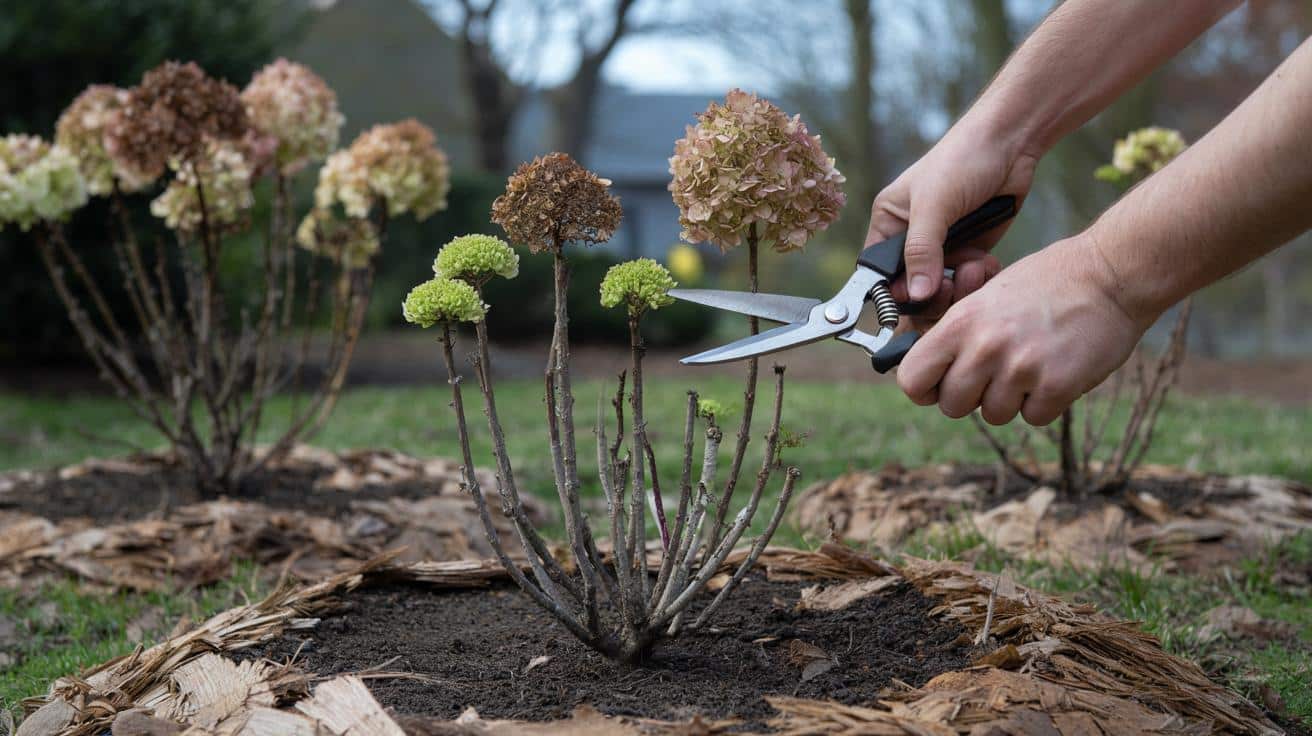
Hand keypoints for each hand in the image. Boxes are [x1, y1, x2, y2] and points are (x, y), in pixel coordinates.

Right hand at [868, 118, 1038, 318]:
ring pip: (940, 292)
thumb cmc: (962, 160)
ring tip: (975, 267)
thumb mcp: (934, 204)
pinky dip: (977, 280)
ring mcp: (942, 249)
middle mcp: (911, 240)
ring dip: (959, 288)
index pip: (878, 273)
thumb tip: (916, 296)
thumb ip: (921, 251)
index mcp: (889, 224)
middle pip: (910, 291)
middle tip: (949, 287)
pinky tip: (987, 263)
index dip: (893, 293)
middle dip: (931, 295)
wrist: (1011, 143)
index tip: (915, 300)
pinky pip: (966, 284)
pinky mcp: (969, 252)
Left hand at [895, 236, 1149, 425]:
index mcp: (960, 322)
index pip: (912, 380)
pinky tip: (1055, 370)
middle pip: (952, 406)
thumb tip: (933, 373)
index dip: (924, 389)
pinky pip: (1033, 417)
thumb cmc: (1045, 283)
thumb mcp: (986, 297)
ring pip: (993, 415)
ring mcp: (1020, 368)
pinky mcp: (1056, 386)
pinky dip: (1044, 402)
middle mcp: (985, 347)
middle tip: (997, 372)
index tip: (939, 386)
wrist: (1110, 275)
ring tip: (1031, 364)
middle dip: (972, 396)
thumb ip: (957, 335)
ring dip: (1010, 399)